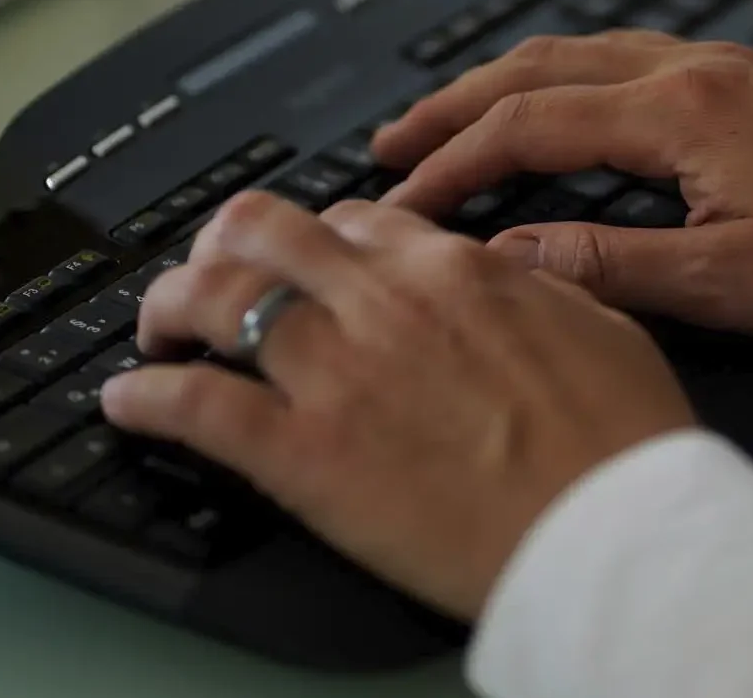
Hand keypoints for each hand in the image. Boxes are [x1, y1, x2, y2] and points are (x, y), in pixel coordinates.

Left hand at [100, 192, 696, 618]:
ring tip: (159, 332)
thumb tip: (510, 274)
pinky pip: (194, 406)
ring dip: (170, 307)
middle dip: (224, 245)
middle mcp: (385, 303)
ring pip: (212, 298)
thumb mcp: (602, 327)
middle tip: (211, 275)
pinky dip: (147, 398)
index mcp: (457, 271)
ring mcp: (337, 374)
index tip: (309, 260)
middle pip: (264, 232)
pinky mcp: (303, 455)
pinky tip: (129, 403)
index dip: (319, 236)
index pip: (357, 218)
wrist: (614, 533)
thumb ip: (537, 289)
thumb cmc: (623, 447)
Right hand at [374, 30, 752, 335]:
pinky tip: (565, 110)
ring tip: (455, 123)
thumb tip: (514, 261)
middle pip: (541, 69)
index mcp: (683, 112)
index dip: (452, 167)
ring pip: (584, 54)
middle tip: (393, 144)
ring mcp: (724, 64)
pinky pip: (629, 59)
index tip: (400, 202)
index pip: (528, 128)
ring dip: (508, 86)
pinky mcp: (750, 77)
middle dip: (456, 107)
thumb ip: (613, 267)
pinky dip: (569, 81)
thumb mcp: (732, 283)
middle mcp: (695, 68)